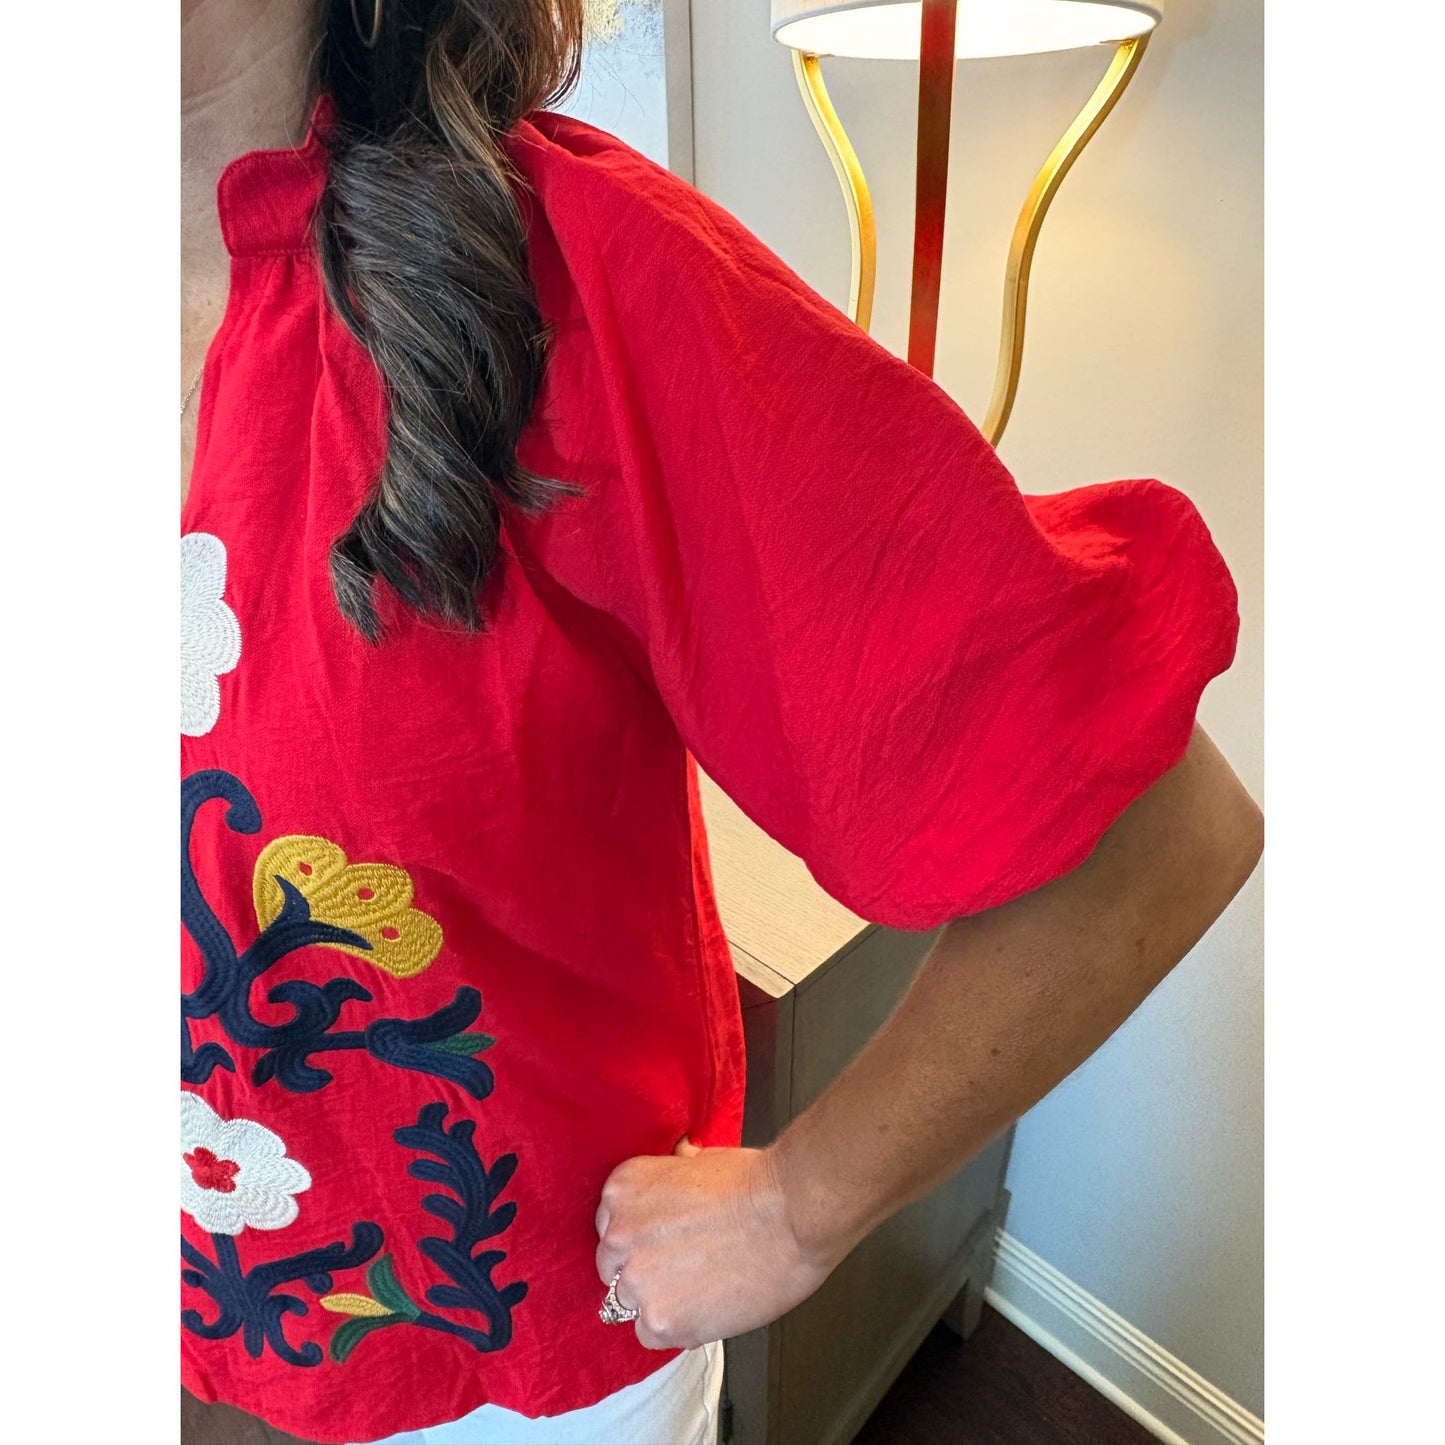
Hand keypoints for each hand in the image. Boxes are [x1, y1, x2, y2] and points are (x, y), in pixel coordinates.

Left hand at [594, 1134, 838, 1349]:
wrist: (792, 1213)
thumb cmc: (756, 1183)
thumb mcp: (698, 1161)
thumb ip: (671, 1176)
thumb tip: (676, 1166)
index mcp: (623, 1190)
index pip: (611, 1226)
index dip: (640, 1237)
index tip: (662, 1241)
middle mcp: (618, 1235)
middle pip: (614, 1267)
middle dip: (644, 1269)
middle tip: (683, 1267)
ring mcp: (635, 1281)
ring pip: (628, 1304)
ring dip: (658, 1299)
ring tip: (700, 1288)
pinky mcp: (660, 1321)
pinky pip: (651, 1334)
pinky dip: (676, 1327)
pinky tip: (706, 1307)